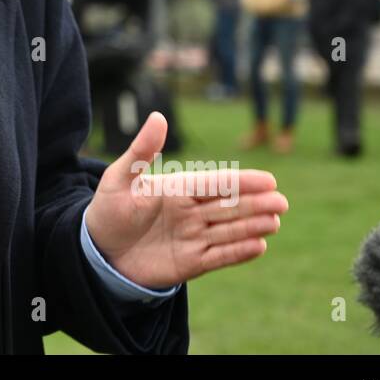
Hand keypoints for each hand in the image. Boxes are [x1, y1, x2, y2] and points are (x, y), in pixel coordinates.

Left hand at [84, 111, 287, 289]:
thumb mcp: (120, 178)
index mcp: (177, 189)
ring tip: (275, 222)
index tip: (269, 180)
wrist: (97, 253)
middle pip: (228, 206)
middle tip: (282, 202)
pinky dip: (239, 252)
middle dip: (255, 203)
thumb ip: (142, 152)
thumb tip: (158, 116)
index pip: (215, 183)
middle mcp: (190, 212)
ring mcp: (192, 237)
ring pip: (229, 230)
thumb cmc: (107, 210)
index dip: (241, 182)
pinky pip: (219, 256)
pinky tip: (259, 246)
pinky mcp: (190, 262)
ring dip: (252, 226)